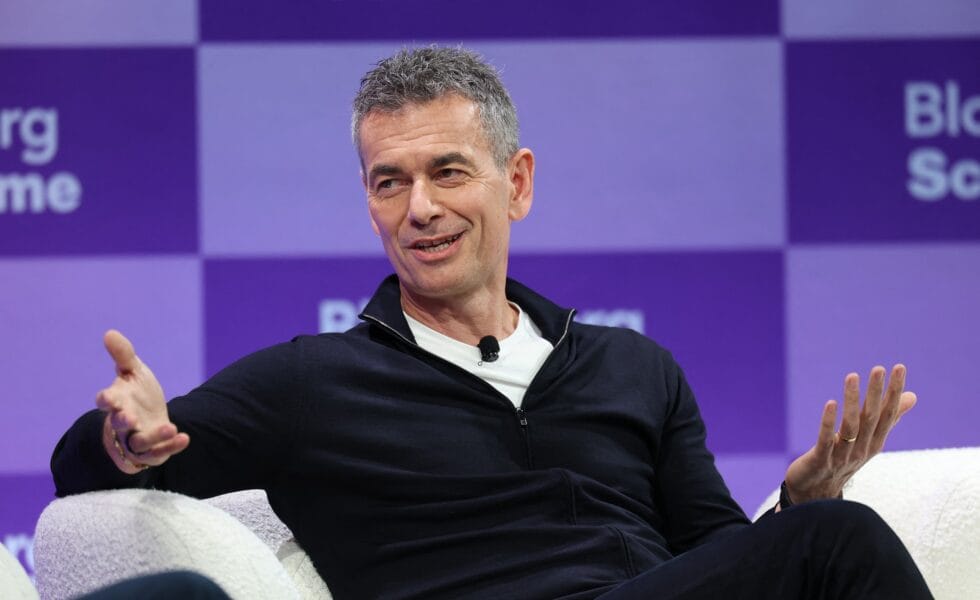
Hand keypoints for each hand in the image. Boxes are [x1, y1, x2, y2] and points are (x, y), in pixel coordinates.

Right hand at [95, 330, 189, 472]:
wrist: (147, 419)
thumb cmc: (136, 394)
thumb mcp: (132, 372)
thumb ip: (123, 355)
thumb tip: (109, 332)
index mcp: (117, 401)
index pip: (107, 402)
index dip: (105, 400)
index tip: (105, 397)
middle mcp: (124, 422)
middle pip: (120, 424)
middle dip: (123, 421)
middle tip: (129, 418)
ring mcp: (137, 439)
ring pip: (140, 442)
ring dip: (154, 436)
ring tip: (170, 427)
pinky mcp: (152, 451)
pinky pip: (159, 453)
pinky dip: (171, 446)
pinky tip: (184, 438)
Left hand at [783, 364, 916, 505]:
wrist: (816, 494)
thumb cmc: (843, 461)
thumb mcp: (868, 440)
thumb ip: (888, 419)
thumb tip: (912, 396)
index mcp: (874, 443)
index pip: (888, 414)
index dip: (893, 392)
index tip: (899, 368)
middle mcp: (862, 450)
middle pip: (872, 419)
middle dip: (876, 393)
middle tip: (878, 368)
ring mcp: (841, 457)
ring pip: (850, 427)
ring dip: (852, 401)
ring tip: (852, 376)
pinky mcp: (821, 461)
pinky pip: (826, 440)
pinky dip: (828, 422)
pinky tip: (830, 403)